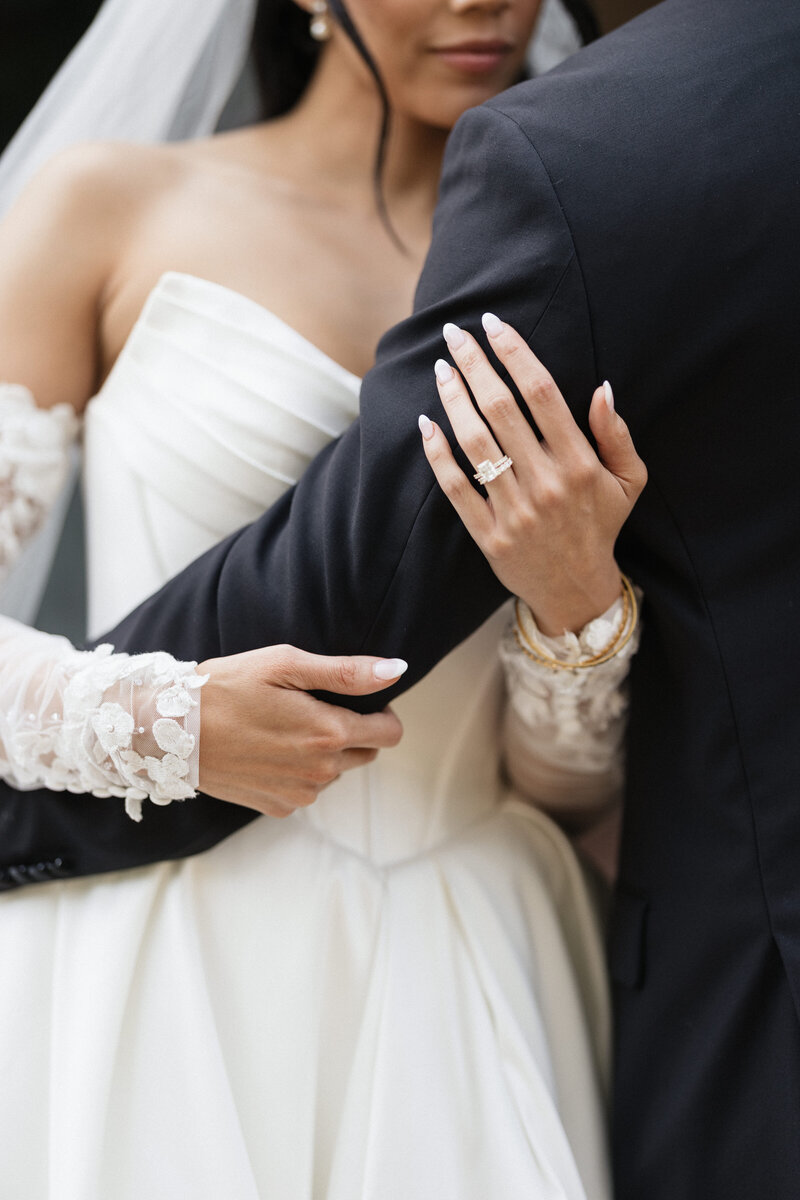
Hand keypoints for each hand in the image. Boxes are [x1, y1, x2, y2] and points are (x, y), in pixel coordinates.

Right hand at [197, 645, 405, 814]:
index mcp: (329, 733)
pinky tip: (266, 750)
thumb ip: (346, 672)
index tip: (353, 698)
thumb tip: (397, 670)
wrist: (168, 731)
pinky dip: (297, 771)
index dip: (380, 711)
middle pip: (366, 752)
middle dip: (351, 731)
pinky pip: (306, 788)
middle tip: (310, 708)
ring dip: (322, 752)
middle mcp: (320, 772)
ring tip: (280, 727)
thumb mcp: (284, 664)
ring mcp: (299, 794)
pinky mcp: (277, 807)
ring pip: (335, 772)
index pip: (390, 733)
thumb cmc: (225, 687)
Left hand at [419, 315, 646, 634]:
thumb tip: (601, 387)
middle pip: (501, 409)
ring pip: (475, 443)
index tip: (494, 324)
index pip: (542, 393)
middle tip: (454, 333)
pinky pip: (456, 488)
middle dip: (474, 364)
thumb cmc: (600, 525)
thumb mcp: (628, 480)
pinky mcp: (489, 535)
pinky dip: (438, 454)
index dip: (515, 353)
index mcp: (580, 463)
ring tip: (441, 368)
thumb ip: (616, 434)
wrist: (577, 590)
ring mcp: (515, 511)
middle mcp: (546, 483)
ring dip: (453, 399)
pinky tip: (426, 423)